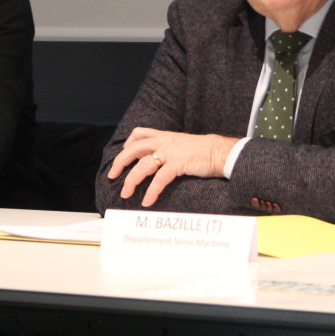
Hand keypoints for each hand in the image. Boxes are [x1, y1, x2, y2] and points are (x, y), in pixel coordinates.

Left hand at [106, 128, 238, 206]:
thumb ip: (170, 149)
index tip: (122, 157)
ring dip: (131, 180)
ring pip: (143, 165)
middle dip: (120, 162)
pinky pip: (159, 179)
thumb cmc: (205, 151)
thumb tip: (160, 161)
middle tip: (113, 176)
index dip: (127, 145)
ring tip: (126, 193)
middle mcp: (165, 142)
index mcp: (165, 136)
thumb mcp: (183, 145)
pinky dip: (151, 191)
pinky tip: (147, 201)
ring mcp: (171, 152)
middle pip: (134, 149)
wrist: (221, 151)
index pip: (139, 134)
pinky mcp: (178, 163)